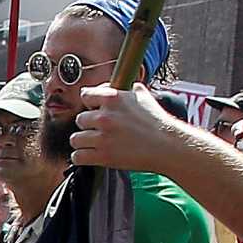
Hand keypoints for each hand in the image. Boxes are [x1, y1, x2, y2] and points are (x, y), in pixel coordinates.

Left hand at [68, 83, 186, 173]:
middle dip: (89, 125)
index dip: (90, 103)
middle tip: (101, 130)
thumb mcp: (144, 97)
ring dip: (84, 142)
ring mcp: (102, 137)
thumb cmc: (157, 122)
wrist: (167, 146)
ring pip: (75, 139)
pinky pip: (77, 157)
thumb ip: (128, 90)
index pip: (85, 95)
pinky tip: (91, 155)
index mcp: (113, 98)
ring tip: (95, 143)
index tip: (95, 109)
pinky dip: (82, 157)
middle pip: (80, 119)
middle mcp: (105, 116)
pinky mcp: (102, 156)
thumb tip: (122, 85)